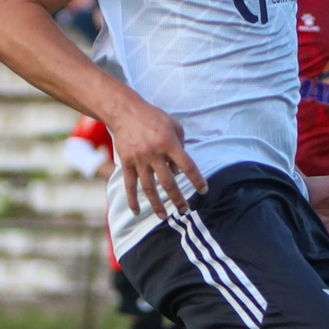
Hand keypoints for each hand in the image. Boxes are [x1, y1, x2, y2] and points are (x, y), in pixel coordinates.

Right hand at [103, 91, 204, 216]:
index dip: (197, 180)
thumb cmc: (154, 118)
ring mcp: (139, 160)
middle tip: (185, 210)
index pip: (187, 166)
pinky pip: (130, 185)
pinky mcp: (126, 163)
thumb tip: (180, 170)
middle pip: (168, 182)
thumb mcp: (174, 126)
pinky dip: (132, 200)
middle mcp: (154, 153)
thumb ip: (181, 146)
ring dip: (157, 205)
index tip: (204, 190)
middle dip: (178, 199)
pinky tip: (137, 212)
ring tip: (164, 217)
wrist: (125, 112)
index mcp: (169, 143)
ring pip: (149, 188)